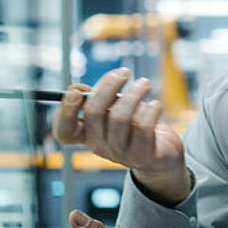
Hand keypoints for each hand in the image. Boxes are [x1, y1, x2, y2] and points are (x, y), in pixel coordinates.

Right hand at [55, 67, 189, 204]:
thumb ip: (96, 97)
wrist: (162, 153)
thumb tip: (76, 88)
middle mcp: (100, 145)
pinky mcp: (143, 155)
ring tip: (145, 83)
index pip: (64, 131)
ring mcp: (120, 153)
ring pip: (120, 117)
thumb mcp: (113, 108)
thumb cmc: (134, 123)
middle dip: (109, 85)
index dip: (65, 111)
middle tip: (125, 72)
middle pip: (93, 113)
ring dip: (134, 93)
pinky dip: (151, 109)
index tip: (77, 91)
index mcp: (87, 134)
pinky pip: (143, 127)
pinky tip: (156, 104)